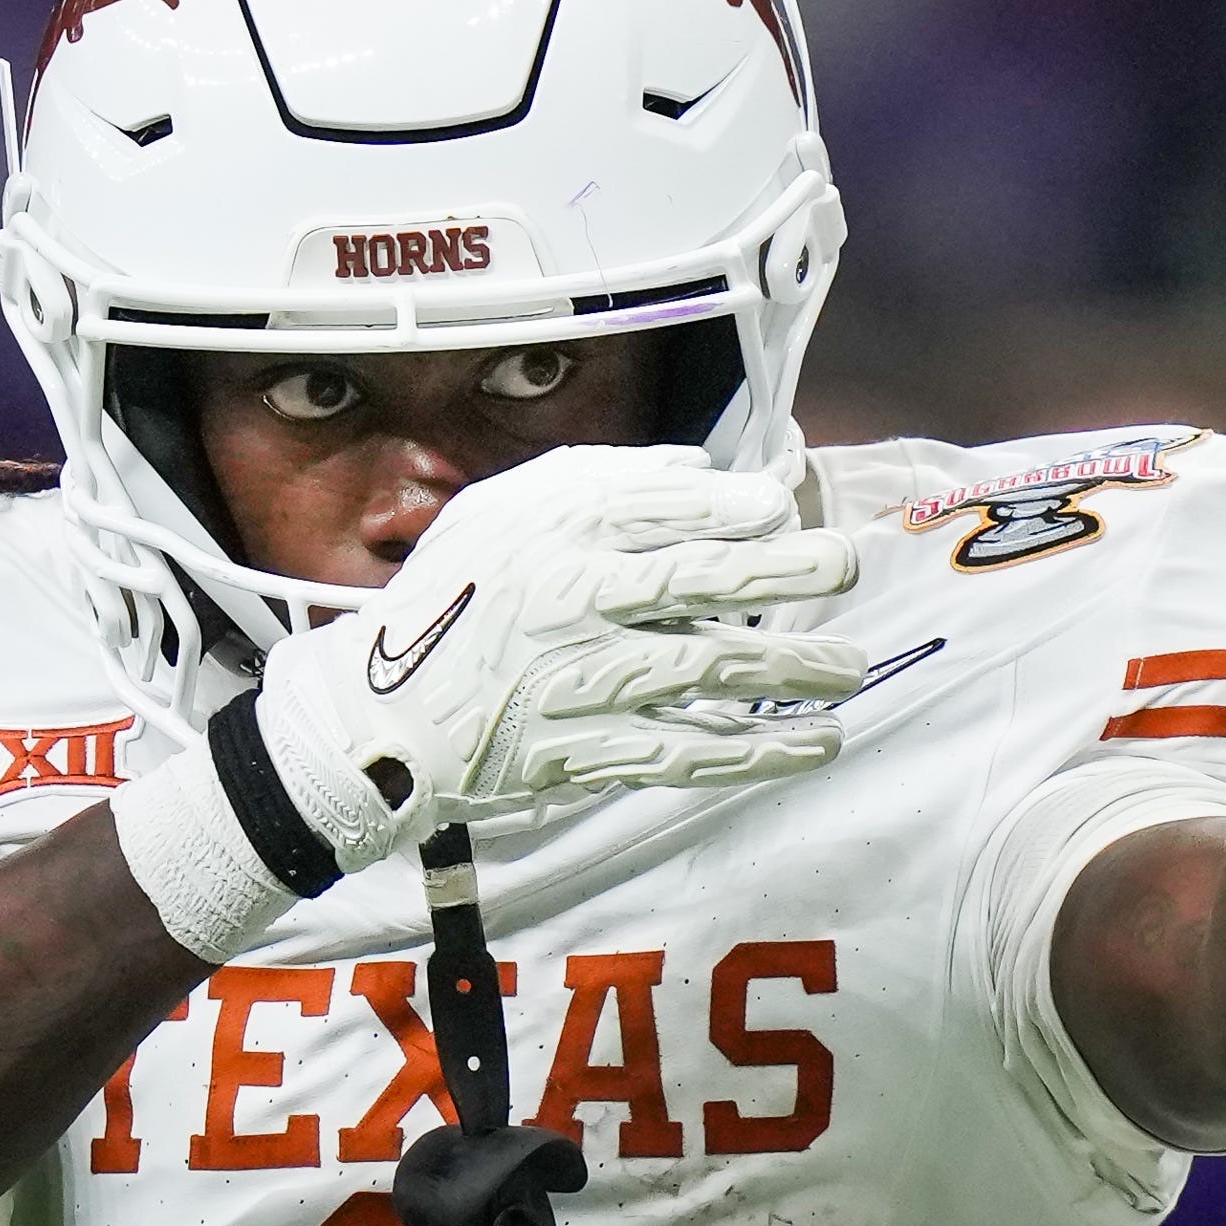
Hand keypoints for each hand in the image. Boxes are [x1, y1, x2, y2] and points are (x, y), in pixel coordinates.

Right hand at [258, 444, 868, 867]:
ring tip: (848, 668)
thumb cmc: (449, 606)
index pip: (657, 509)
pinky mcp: (584, 752)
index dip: (733, 506)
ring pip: (703, 671)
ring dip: (786, 670)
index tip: (783, 507)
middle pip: (695, 582)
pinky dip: (754, 752)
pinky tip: (811, 743)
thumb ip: (598, 483)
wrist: (377, 719)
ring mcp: (578, 682)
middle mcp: (570, 602)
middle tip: (842, 565)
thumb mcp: (502, 514)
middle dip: (781, 572)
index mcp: (550, 535)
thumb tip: (699, 473)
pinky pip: (684, 752)